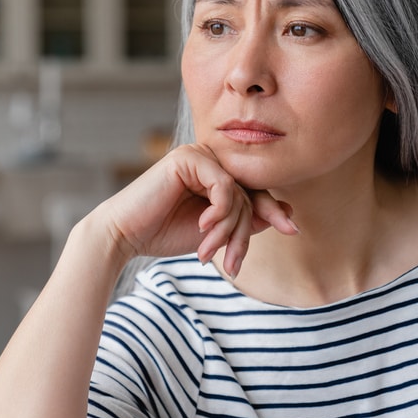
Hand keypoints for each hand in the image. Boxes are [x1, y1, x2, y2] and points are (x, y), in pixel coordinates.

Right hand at [95, 144, 296, 277]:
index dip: (273, 211)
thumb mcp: (215, 232)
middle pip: (248, 195)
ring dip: (228, 229)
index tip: (292, 230)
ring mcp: (198, 155)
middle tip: (231, 262)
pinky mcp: (188, 157)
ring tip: (208, 250)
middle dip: (242, 233)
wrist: (125, 236)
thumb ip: (246, 220)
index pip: (254, 192)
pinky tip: (201, 227)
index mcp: (215, 175)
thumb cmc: (163, 234)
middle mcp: (209, 160)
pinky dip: (219, 211)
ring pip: (238, 194)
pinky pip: (223, 185)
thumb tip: (286, 212)